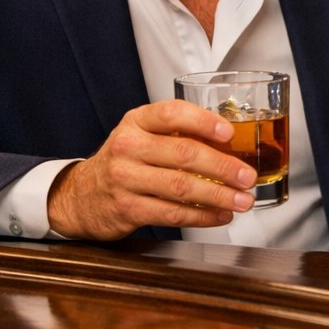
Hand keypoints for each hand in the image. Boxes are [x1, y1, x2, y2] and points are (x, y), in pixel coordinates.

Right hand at [47, 100, 256, 239]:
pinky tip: (220, 215)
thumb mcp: (143, 135)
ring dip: (219, 195)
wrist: (80, 195)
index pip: (171, 113)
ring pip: (181, 187)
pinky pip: (173, 213)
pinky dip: (202, 216)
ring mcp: (125, 179)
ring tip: (243, 200)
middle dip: (223, 166)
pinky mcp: (127, 209)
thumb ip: (178, 133)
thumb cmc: (125, 161)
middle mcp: (128, 147)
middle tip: (247, 176)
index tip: (229, 132)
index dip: (203, 121)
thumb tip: (234, 142)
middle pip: (183, 153)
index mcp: (137, 122)